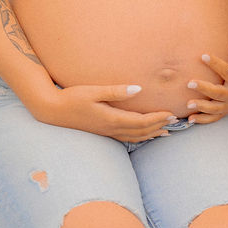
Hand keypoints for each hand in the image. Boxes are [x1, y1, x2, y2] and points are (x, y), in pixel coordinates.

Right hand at [28, 84, 176, 142]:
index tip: (171, 113)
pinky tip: (144, 135)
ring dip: (151, 134)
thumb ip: (116, 91)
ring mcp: (107, 132)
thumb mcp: (94, 91)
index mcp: (111, 118)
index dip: (157, 118)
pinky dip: (139, 137)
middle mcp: (111, 128)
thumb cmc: (72, 97)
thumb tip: (138, 89)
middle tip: (175, 121)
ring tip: (166, 132)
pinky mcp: (103, 132)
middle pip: (141, 131)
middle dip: (159, 126)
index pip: (141, 121)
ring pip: (135, 137)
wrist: (53, 110)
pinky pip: (126, 138)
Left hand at [185, 41, 227, 123]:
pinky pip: (213, 118)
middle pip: (218, 93)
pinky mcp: (224, 112)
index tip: (203, 55)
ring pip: (214, 108)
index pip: (226, 71)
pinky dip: (202, 120)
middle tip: (190, 83)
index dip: (215, 63)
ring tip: (188, 104)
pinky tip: (190, 119)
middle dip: (204, 88)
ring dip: (201, 107)